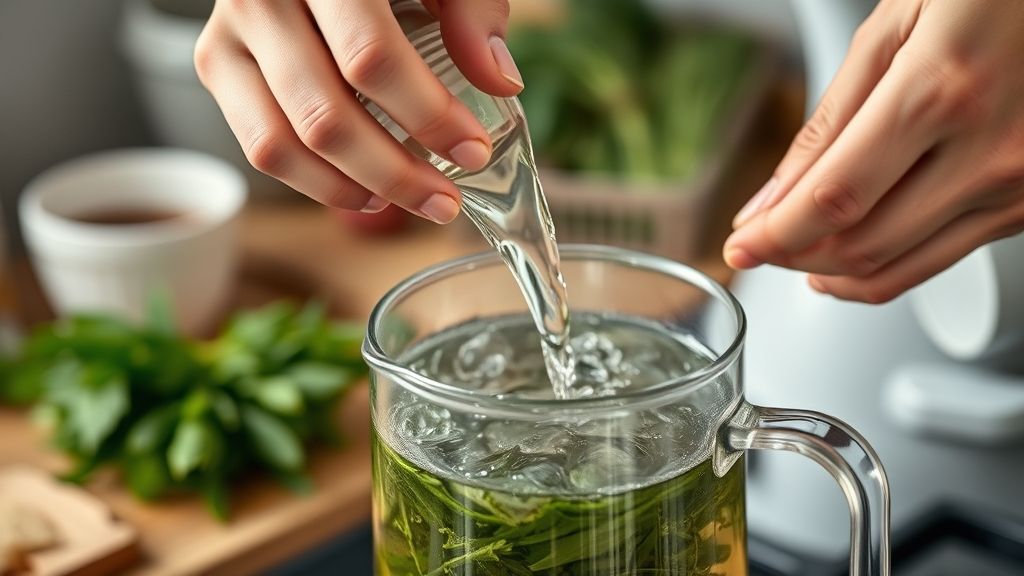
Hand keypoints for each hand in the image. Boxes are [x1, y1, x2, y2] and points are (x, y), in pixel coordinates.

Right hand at [194, 0, 522, 222]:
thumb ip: (472, 11)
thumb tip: (498, 83)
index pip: (371, 57)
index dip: (427, 115)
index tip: (473, 151)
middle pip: (323, 114)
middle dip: (395, 172)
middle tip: (445, 200)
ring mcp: (228, 31)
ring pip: (281, 143)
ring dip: (352, 189)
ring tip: (407, 202)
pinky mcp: (215, 61)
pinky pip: (258, 145)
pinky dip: (314, 181)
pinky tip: (363, 190)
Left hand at [724, 0, 1023, 302]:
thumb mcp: (892, 27)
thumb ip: (828, 121)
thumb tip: (772, 197)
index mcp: (941, 93)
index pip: (833, 198)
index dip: (775, 235)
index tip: (741, 245)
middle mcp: (989, 151)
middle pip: (864, 245)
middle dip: (794, 256)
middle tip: (761, 244)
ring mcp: (1019, 184)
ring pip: (903, 266)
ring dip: (836, 272)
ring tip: (798, 256)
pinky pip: (944, 257)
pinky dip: (888, 264)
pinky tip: (857, 248)